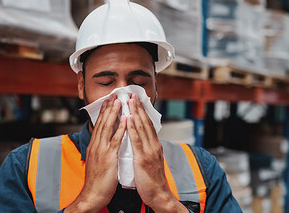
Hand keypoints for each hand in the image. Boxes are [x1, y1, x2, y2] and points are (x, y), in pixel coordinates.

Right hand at [65, 94, 126, 212]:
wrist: (92, 195)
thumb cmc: (97, 181)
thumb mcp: (98, 162)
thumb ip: (101, 151)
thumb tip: (106, 144)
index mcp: (94, 146)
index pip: (99, 125)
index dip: (104, 112)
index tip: (109, 101)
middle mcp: (96, 145)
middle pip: (102, 122)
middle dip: (108, 108)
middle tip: (113, 95)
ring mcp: (101, 150)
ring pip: (107, 127)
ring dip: (114, 113)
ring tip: (119, 101)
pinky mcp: (108, 157)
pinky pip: (115, 140)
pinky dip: (120, 129)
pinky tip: (125, 120)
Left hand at [127, 94, 187, 212]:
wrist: (159, 195)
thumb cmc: (152, 180)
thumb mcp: (150, 161)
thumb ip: (145, 150)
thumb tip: (140, 142)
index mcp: (154, 145)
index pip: (147, 124)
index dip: (142, 111)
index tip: (136, 100)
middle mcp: (153, 145)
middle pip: (145, 122)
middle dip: (138, 107)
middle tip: (132, 94)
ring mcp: (149, 151)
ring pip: (142, 128)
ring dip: (135, 112)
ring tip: (129, 100)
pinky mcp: (143, 158)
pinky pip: (137, 140)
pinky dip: (132, 128)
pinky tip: (128, 119)